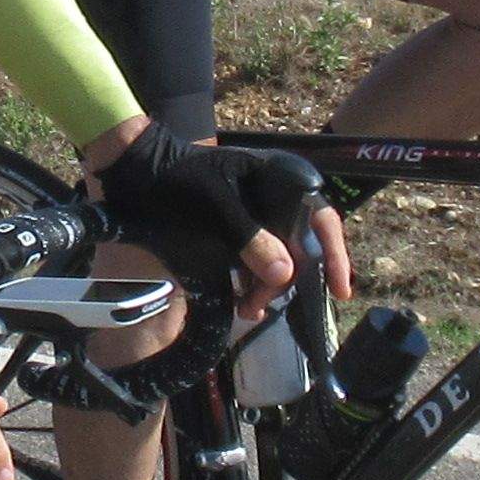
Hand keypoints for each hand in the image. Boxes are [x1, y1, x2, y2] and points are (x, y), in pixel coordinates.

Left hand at [87, 123, 347, 328]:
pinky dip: (252, 282)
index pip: (321, 218)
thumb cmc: (179, 181)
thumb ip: (249, 238)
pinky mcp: (239, 231)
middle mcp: (276, 197)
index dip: (334, 255)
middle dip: (286, 282)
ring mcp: (257, 215)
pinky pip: (257, 260)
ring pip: (278, 259)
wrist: (139, 171)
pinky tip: (241, 301)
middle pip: (299, 246)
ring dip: (266, 288)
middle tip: (259, 307)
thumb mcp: (215, 207)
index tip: (340, 291)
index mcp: (280, 180)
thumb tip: (286, 273)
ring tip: (246, 309)